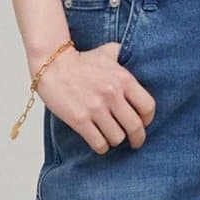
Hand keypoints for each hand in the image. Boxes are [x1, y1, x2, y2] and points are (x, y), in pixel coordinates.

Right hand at [37, 43, 155, 152]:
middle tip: (135, 142)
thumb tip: (135, 57)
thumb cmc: (80, 60)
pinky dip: (101, 147)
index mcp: (123, 79)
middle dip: (137, 138)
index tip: (143, 124)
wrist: (52, 64)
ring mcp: (96, 108)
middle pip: (135, 127)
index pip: (148, 107)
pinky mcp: (79, 120)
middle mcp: (112, 94)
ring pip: (117, 138)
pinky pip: (99, 143)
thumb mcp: (108, 53)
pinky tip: (99, 142)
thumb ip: (124, 58)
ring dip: (115, 140)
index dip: (148, 120)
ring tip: (110, 137)